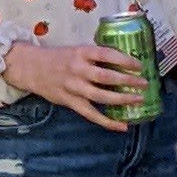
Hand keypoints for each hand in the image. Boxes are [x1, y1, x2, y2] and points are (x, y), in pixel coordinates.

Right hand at [1, 37, 146, 130]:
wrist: (32, 68)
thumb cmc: (59, 58)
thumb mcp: (77, 50)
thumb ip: (96, 56)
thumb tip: (124, 61)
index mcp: (81, 53)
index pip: (106, 54)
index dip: (125, 60)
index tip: (139, 65)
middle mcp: (78, 69)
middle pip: (106, 77)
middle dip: (128, 80)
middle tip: (144, 83)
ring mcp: (73, 87)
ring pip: (101, 96)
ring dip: (122, 99)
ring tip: (138, 100)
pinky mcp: (70, 102)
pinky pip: (91, 114)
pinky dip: (107, 121)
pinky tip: (122, 126)